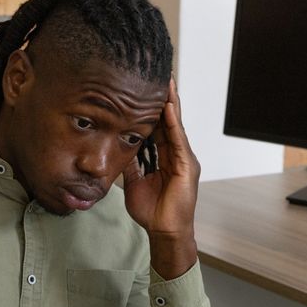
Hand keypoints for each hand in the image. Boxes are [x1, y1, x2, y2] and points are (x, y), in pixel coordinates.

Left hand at [122, 78, 200, 278]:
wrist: (164, 231)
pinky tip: (168, 107)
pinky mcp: (187, 165)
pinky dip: (173, 123)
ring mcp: (183, 158)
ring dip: (170, 103)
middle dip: (163, 99)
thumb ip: (130, 163)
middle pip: (168, 120)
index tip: (143, 89)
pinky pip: (178, 140)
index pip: (158, 126)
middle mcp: (176, 154)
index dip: (151, 108)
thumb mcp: (133, 181)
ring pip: (175, 125)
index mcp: (164, 156)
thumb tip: (119, 146)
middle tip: (158, 75)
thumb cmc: (152, 210)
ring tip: (165, 82)